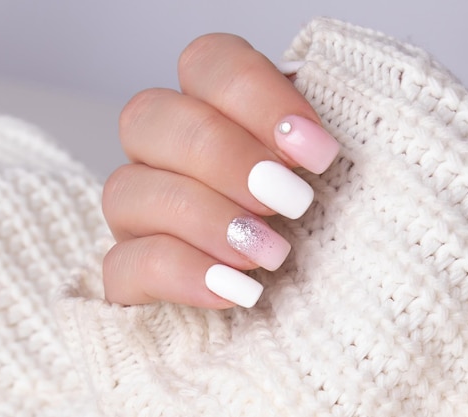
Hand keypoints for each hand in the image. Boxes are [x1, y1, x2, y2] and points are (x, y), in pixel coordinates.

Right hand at [102, 34, 338, 308]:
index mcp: (216, 112)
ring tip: (272, 254)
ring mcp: (140, 216)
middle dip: (222, 156)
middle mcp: (165, 156)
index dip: (253, 94)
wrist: (324, 309)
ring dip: (204, 218)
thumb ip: (322, 140)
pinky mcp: (130, 277)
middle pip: (146, 117)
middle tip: (290, 201)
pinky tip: (237, 291)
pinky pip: (122, 267)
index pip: (206, 62)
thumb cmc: (335, 233)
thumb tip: (313, 134)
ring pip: (124, 191)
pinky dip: (182, 275)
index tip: (316, 150)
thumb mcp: (345, 177)